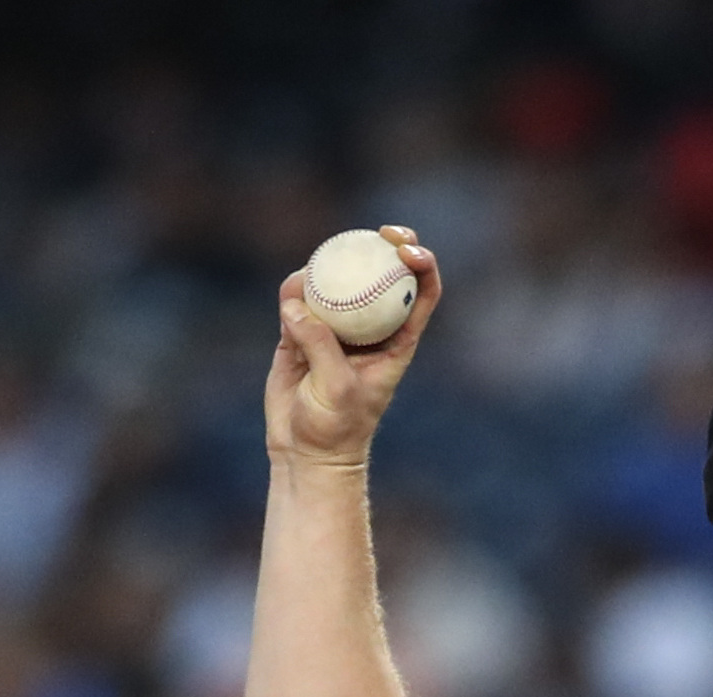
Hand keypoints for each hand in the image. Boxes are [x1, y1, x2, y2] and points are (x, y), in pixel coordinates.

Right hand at [261, 227, 438, 470]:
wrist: (304, 450)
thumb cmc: (334, 427)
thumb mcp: (335, 388)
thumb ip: (320, 345)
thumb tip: (297, 305)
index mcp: (397, 341)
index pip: (420, 293)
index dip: (422, 264)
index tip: (406, 249)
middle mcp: (370, 328)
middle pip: (383, 274)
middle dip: (386, 244)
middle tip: (379, 231)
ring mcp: (335, 327)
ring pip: (338, 281)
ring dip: (332, 264)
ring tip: (320, 262)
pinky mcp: (301, 331)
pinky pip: (299, 299)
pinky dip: (294, 290)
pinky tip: (291, 289)